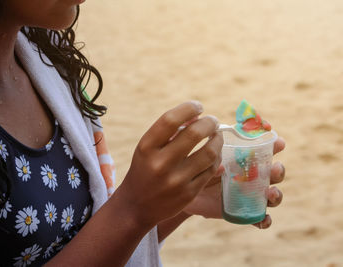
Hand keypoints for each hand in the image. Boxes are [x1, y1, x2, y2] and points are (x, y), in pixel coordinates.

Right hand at [115, 101, 222, 227]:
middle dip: (209, 122)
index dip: (189, 108)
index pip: (170, 120)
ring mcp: (176, 181)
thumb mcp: (147, 148)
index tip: (198, 106)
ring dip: (218, 139)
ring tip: (217, 135)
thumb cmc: (144, 169)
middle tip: (212, 121)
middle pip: (194, 133)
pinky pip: (211, 169)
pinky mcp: (189, 194)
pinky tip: (214, 153)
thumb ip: (169, 132)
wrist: (136, 205)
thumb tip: (198, 116)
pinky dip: (216, 157)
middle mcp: (160, 164)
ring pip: (209, 152)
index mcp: (146, 148)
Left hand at [183, 137, 285, 228]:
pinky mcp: (246, 212)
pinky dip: (265, 220)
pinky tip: (264, 220)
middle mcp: (253, 176)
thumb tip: (221, 167)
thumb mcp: (203, 161)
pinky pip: (260, 218)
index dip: (275, 145)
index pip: (265, 149)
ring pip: (272, 195)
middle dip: (278, 170)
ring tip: (271, 193)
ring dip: (276, 194)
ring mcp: (251, 195)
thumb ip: (212, 161)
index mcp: (246, 158)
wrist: (188, 192)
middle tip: (275, 168)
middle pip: (274, 172)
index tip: (279, 142)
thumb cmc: (199, 169)